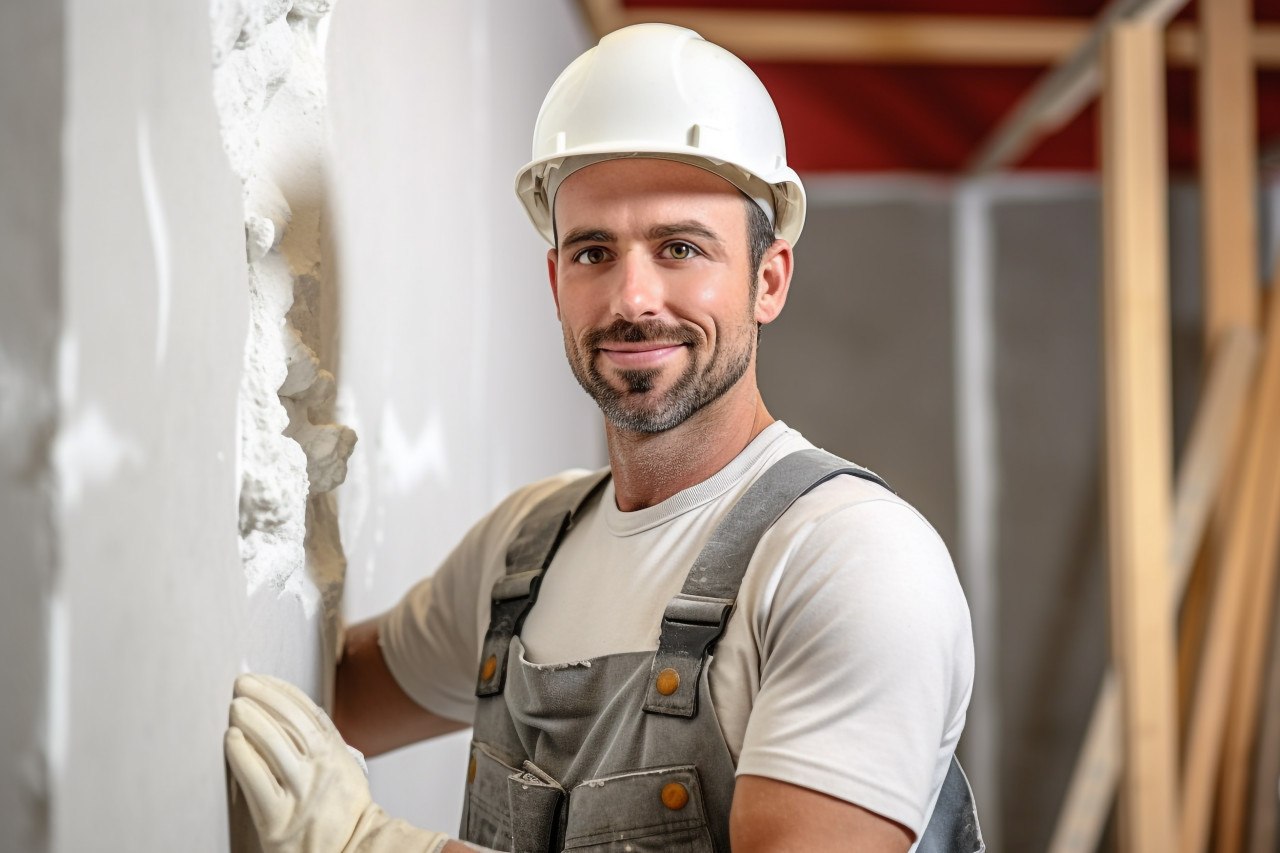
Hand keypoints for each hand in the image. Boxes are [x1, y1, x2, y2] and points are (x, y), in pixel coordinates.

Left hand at [225, 673, 449, 852]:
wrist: (348, 852)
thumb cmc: (340, 813)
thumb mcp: (343, 769)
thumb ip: (322, 741)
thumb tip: (287, 710)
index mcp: (336, 755)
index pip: (309, 713)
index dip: (284, 692)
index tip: (264, 680)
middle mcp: (320, 771)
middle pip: (291, 724)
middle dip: (265, 698)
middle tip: (243, 684)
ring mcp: (300, 795)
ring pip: (274, 747)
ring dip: (252, 720)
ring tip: (236, 707)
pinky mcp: (277, 820)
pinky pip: (257, 781)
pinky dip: (243, 756)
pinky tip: (232, 739)